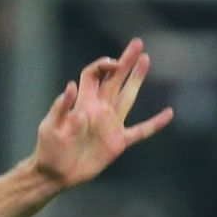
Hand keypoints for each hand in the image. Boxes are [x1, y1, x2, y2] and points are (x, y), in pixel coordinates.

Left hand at [32, 38, 172, 190]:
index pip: (94, 75)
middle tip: (138, 43)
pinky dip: (155, 124)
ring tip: (146, 60)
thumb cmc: (48, 150)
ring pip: (128, 97)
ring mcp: (110, 125)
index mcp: (83, 103)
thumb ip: (61, 107)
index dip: (103, 65)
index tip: (114, 63)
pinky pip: (141, 131)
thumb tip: (71, 85)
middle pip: (115, 79)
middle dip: (126, 61)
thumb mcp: (50, 127)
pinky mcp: (117, 142)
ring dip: (137, 79)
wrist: (54, 173)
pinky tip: (168, 114)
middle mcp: (99, 110)